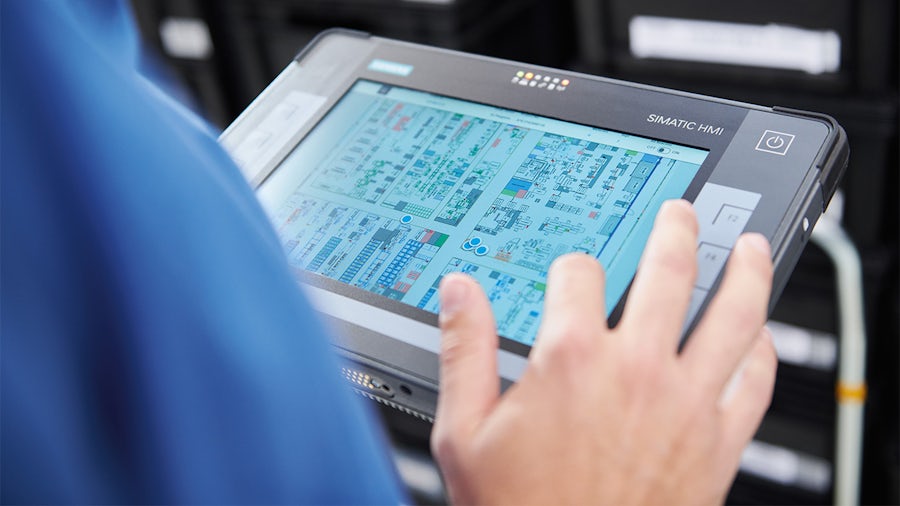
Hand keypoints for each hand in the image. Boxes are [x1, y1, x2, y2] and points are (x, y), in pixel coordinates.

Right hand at [431, 199, 776, 504]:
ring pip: (733, 315)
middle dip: (676, 230)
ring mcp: (685, 403)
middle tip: (681, 212)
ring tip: (751, 247)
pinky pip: (755, 382)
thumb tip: (459, 292)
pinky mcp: (717, 442)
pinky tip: (761, 335)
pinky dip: (763, 351)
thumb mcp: (464, 433)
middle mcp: (636, 369)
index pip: (578, 275)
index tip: (570, 275)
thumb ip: (463, 351)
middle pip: (670, 270)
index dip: (571, 267)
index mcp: (572, 358)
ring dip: (746, 271)